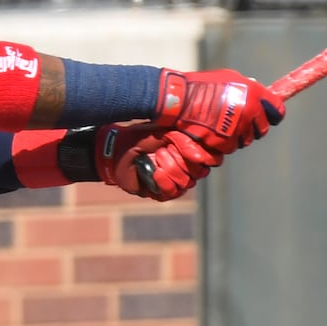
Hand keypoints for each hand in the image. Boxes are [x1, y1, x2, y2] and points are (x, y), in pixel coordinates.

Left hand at [94, 124, 220, 200]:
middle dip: (182, 160)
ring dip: (170, 170)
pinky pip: (173, 192)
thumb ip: (180, 139)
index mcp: (187, 148)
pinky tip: (155, 174)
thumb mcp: (158, 133)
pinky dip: (165, 183)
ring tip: (156, 160)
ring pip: (186, 182)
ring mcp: (175, 180)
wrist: (114, 152)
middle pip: (199, 171)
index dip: (207, 156)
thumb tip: (199, 155)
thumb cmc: (135, 139)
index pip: (211, 157)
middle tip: (163, 151)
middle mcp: (185, 165)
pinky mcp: (163, 192)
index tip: (195, 152)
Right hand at [153, 68, 285, 156]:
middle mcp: (250, 111)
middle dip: (255, 126)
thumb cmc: (203, 85)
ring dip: (239, 134)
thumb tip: (259, 95)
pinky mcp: (225, 142)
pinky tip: (214, 131)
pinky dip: (225, 142)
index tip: (269, 115)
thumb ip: (248, 87)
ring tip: (223, 124)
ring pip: (247, 139)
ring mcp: (238, 128)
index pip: (278, 110)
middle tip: (242, 121)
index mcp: (254, 93)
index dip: (273, 114)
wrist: (180, 100)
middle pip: (263, 129)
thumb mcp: (230, 77)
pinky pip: (231, 147)